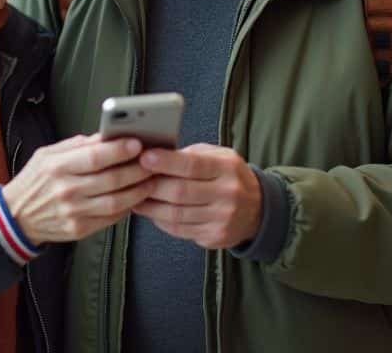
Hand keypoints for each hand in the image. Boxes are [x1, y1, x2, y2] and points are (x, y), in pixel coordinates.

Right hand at [1, 134, 153, 244]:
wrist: (16, 217)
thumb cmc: (34, 181)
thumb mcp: (47, 155)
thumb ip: (78, 145)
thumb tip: (107, 136)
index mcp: (56, 167)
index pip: (95, 157)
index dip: (119, 150)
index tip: (137, 143)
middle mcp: (66, 191)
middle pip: (111, 179)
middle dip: (136, 169)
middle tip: (152, 161)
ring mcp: (73, 212)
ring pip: (116, 201)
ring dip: (138, 190)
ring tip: (150, 180)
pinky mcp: (79, 229)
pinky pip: (111, 218)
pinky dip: (127, 207)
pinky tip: (134, 197)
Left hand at [132, 144, 261, 249]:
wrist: (258, 209)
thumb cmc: (228, 176)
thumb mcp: (218, 157)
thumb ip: (191, 155)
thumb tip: (156, 154)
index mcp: (227, 168)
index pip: (192, 165)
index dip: (166, 162)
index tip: (144, 157)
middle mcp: (227, 194)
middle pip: (180, 192)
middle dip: (152, 185)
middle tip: (133, 178)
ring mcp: (221, 219)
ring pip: (176, 214)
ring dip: (150, 206)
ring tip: (135, 196)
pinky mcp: (214, 237)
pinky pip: (179, 229)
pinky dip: (160, 220)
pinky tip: (151, 211)